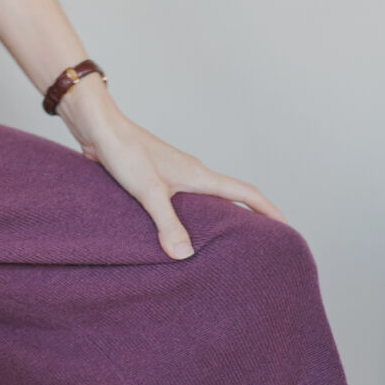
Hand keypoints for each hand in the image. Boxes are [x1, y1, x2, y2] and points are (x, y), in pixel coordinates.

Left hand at [56, 77, 287, 258]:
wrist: (98, 130)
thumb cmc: (125, 153)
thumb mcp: (148, 192)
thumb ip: (167, 223)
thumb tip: (186, 255)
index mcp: (198, 175)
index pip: (244, 192)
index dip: (267, 209)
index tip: (285, 226)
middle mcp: (191, 174)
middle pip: (228, 197)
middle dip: (245, 218)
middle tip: (257, 242)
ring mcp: (173, 175)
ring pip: (202, 201)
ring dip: (214, 218)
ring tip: (219, 245)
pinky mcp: (153, 179)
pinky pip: (179, 202)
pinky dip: (185, 218)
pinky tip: (174, 233)